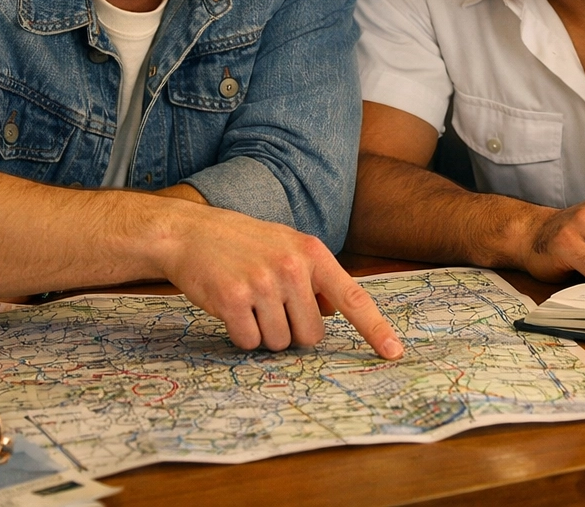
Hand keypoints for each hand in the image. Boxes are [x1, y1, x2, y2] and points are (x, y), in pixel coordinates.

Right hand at [159, 204, 403, 359]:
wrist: (190, 232)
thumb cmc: (242, 243)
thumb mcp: (286, 246)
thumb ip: (315, 277)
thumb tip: (337, 312)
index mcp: (312, 253)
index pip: (353, 298)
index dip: (375, 329)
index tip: (394, 352)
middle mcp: (291, 267)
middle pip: (312, 335)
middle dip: (292, 331)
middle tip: (270, 306)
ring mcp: (261, 283)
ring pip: (280, 342)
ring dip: (264, 333)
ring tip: (248, 301)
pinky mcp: (231, 299)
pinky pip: (249, 342)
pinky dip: (241, 335)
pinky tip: (230, 308)